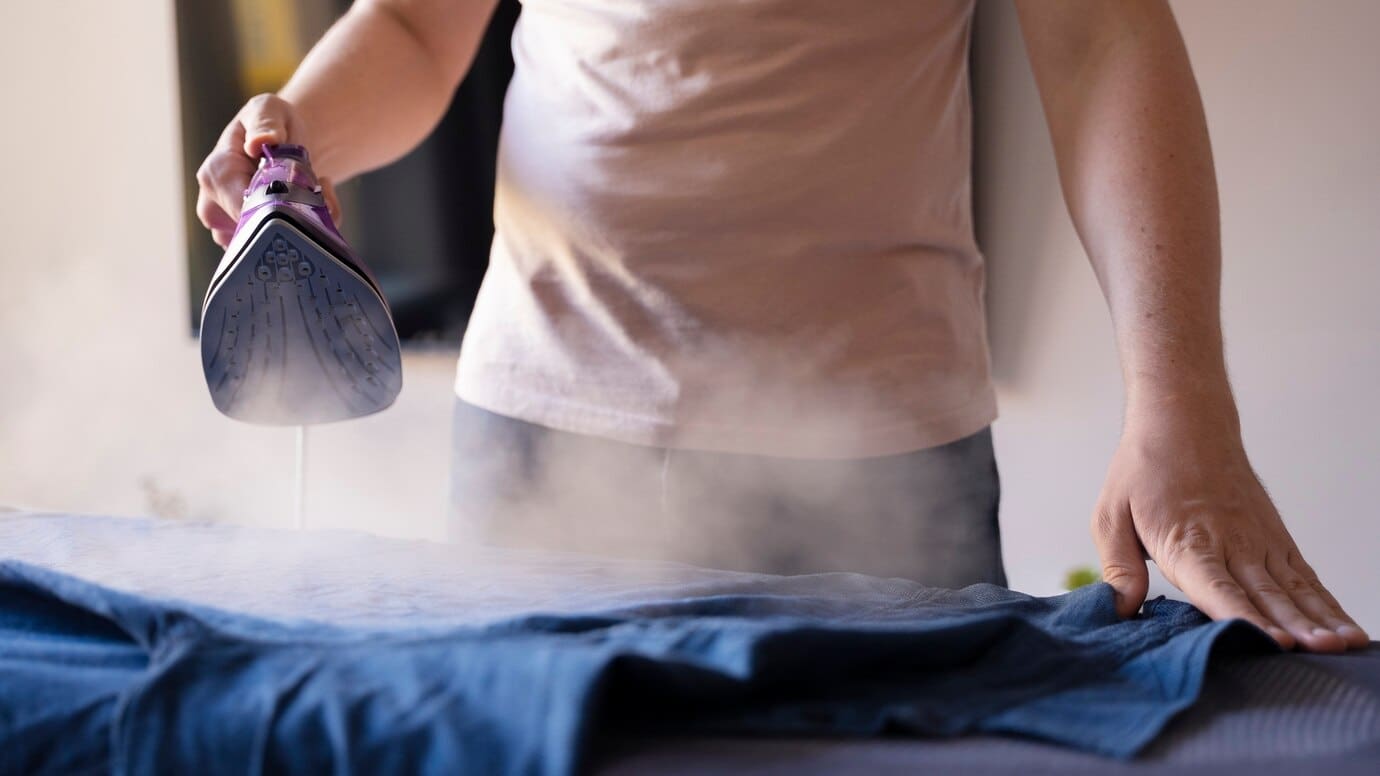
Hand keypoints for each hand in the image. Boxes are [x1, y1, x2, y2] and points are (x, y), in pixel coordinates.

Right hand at [195, 93, 341, 247]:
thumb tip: (262, 142)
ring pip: (271, 244)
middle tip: (316, 188)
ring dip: (301, 225)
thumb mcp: (269, 109)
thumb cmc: (271, 123)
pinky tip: (310, 206)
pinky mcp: (246, 243)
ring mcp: (228, 230)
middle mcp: (214, 208)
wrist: (281, 143)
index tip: (307, 186)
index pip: (243, 209)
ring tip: (313, 191)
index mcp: (216, 175)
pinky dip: (303, 233)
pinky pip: (277, 250)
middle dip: (293, 216)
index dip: (280, 205)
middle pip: (258, 232)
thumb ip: (266, 123)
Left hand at [1092, 394, 1368, 651]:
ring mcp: (1259, 540)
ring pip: (1293, 587)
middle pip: (1265, 592)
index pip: (1217, 586)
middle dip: (1293, 626)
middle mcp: (1231, 543)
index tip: (1271, 640)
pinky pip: (1305, 577)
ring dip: (1319, 618)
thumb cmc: (1143, 473)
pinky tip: (1345, 630)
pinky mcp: (1275, 537)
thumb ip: (1119, 566)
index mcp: (1188, 541)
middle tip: (1318, 653)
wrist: (1185, 423)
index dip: (1244, 615)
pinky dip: (1326, 603)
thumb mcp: (1111, 515)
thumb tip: (1120, 610)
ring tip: (1343, 645)